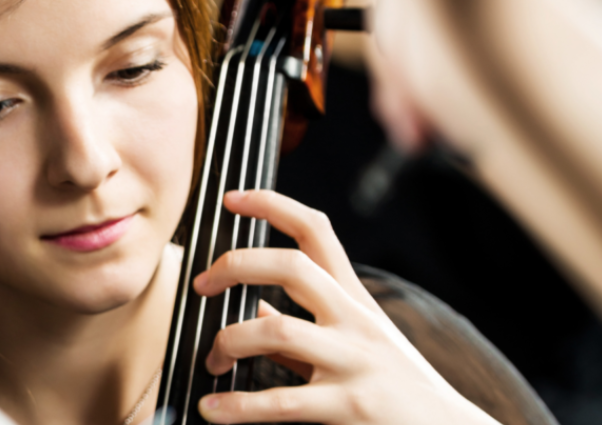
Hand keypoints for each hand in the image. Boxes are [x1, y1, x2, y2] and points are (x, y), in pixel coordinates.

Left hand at [191, 190, 498, 424]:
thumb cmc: (399, 388)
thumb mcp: (358, 343)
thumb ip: (305, 324)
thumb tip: (255, 306)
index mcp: (354, 300)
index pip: (316, 231)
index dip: (272, 205)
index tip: (232, 198)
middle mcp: (356, 321)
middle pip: (291, 266)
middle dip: (236, 266)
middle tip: (202, 284)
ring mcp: (354, 361)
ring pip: (278, 331)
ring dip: (229, 341)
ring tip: (212, 361)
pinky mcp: (351, 406)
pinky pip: (283, 402)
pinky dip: (238, 407)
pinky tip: (214, 409)